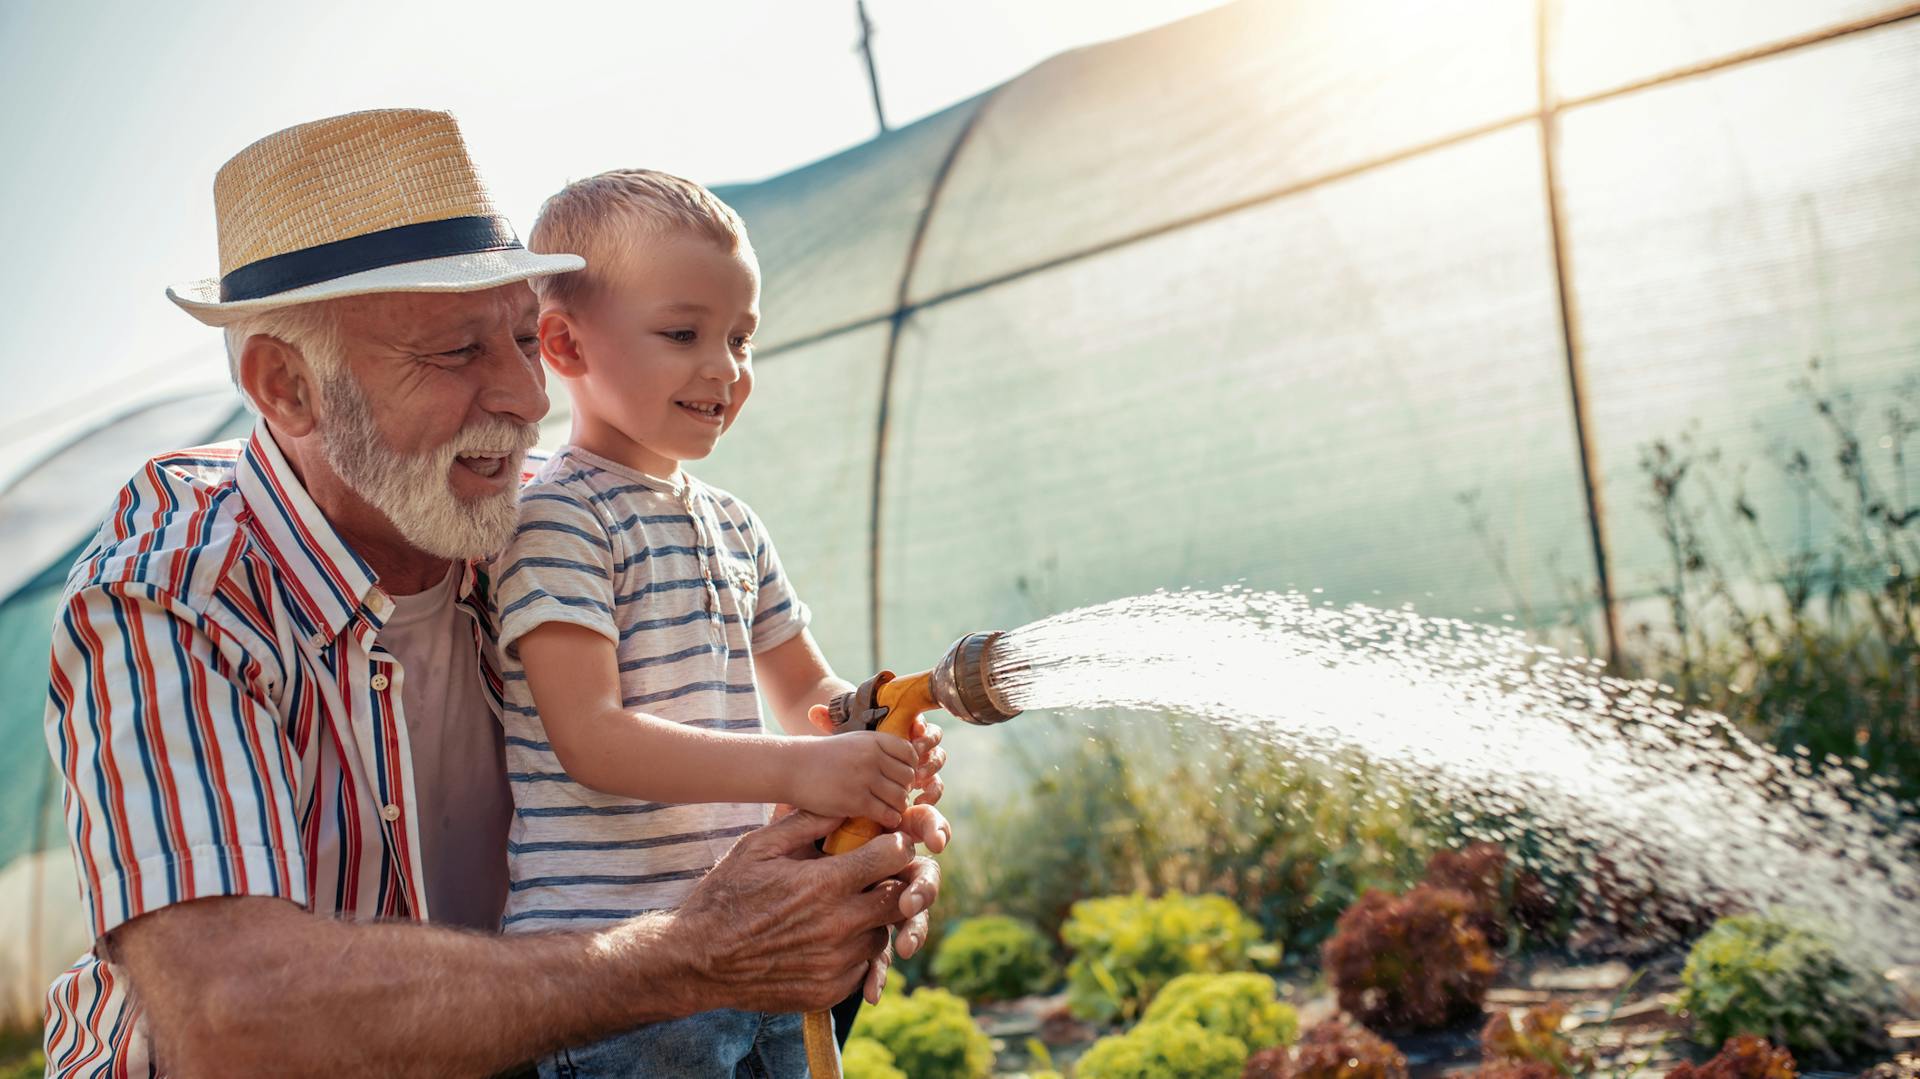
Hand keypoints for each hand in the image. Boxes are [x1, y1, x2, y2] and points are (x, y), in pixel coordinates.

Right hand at [674, 810, 929, 1010]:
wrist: (697, 960)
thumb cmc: (726, 896)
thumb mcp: (759, 847)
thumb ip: (807, 823)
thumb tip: (847, 805)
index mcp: (824, 884)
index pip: (893, 857)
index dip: (894, 845)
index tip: (885, 844)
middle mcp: (838, 925)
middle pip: (900, 898)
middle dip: (894, 882)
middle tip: (875, 876)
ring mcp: (835, 963)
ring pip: (883, 933)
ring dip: (873, 918)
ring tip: (844, 907)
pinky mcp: (829, 990)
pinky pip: (863, 966)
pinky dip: (854, 950)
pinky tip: (829, 938)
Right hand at [802, 707, 948, 809]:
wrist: (792, 768)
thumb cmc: (823, 756)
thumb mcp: (853, 742)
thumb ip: (878, 748)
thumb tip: (909, 761)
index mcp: (873, 740)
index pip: (910, 753)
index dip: (909, 767)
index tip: (899, 775)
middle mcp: (872, 757)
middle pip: (908, 777)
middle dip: (904, 788)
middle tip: (893, 794)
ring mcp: (864, 779)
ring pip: (900, 797)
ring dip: (897, 805)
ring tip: (888, 807)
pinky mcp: (856, 801)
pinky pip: (886, 814)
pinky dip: (889, 819)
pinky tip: (883, 818)